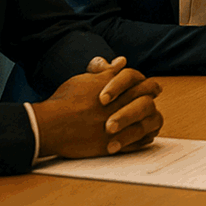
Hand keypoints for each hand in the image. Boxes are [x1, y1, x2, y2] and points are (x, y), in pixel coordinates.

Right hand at [33, 62, 163, 158]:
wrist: (51, 125)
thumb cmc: (65, 100)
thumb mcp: (85, 80)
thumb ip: (107, 73)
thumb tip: (121, 62)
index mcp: (114, 86)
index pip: (139, 80)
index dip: (145, 84)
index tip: (149, 88)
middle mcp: (120, 104)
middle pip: (147, 99)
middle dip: (152, 99)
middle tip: (153, 101)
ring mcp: (120, 124)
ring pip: (149, 120)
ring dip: (152, 119)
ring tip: (151, 119)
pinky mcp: (116, 143)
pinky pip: (140, 141)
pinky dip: (145, 137)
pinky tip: (145, 136)